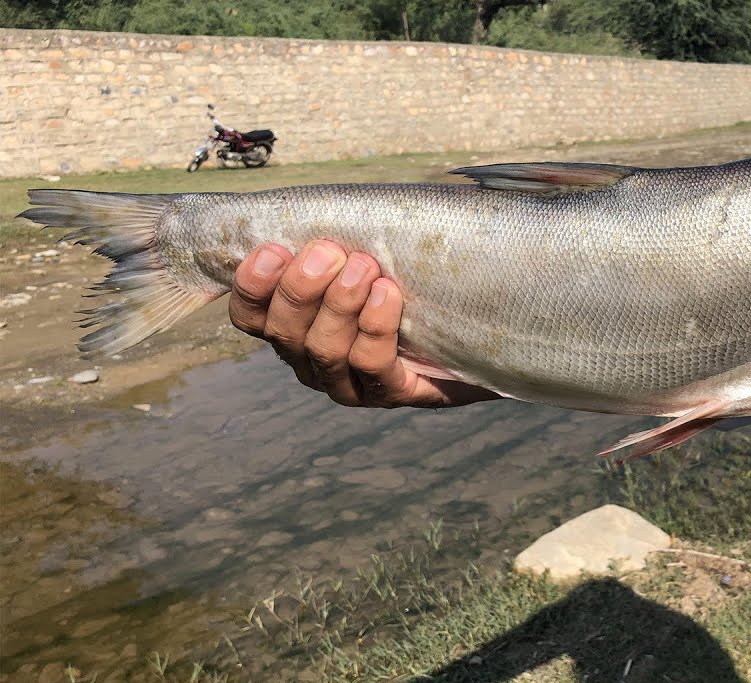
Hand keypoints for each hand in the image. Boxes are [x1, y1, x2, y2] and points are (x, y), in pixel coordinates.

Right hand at [228, 240, 495, 408]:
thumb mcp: (372, 253)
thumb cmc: (412, 282)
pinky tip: (387, 295)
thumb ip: (340, 238)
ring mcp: (349, 383)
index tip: (272, 249)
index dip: (251, 287)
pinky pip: (371, 365)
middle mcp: (313, 361)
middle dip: (301, 288)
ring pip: (325, 349)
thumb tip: (324, 200)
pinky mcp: (390, 393)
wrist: (478, 332)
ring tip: (365, 267)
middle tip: (329, 252)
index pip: (251, 317)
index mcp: (296, 327)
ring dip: (340, 303)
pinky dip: (375, 328)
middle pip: (286, 332)